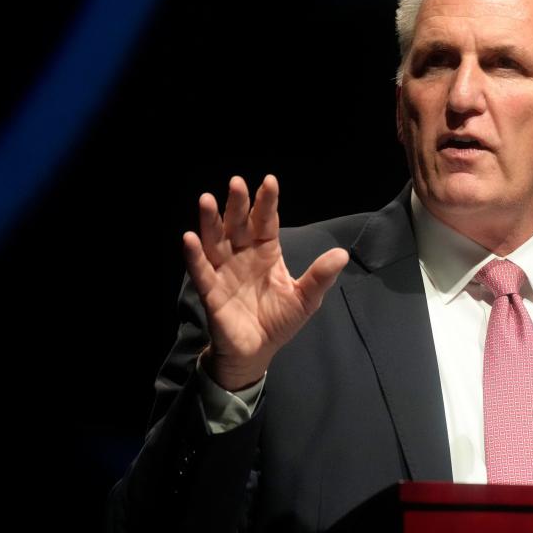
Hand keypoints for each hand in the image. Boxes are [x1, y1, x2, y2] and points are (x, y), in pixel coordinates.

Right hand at [182, 174, 348, 390]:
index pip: (266, 222)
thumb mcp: (306, 299)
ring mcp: (224, 271)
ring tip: (207, 200)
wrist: (257, 352)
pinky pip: (201, 271)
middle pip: (238, 224)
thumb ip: (320, 276)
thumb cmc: (279, 321)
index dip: (267, 202)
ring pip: (215, 240)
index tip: (269, 181)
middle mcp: (242, 255)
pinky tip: (189, 238)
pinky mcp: (211, 292)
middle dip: (237, 204)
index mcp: (266, 252)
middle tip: (236, 183)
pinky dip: (194, 256)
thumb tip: (342, 254)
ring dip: (210, 221)